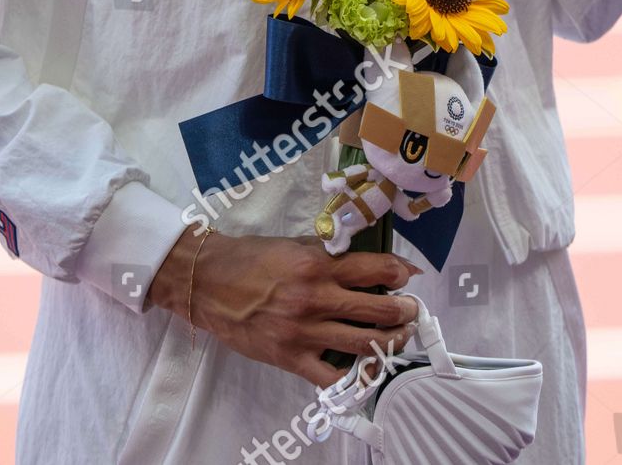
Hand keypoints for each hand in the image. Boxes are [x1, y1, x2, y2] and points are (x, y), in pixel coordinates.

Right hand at [148, 228, 420, 386]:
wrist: (209, 283)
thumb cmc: (251, 259)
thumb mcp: (293, 245)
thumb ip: (327, 253)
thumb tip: (363, 261)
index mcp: (316, 263)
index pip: (373, 267)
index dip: (399, 271)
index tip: (410, 275)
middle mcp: (315, 297)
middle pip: (376, 309)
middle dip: (403, 311)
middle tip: (413, 311)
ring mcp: (304, 331)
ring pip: (363, 343)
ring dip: (390, 341)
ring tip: (400, 338)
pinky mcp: (290, 357)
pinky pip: (331, 376)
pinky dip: (352, 376)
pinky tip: (365, 371)